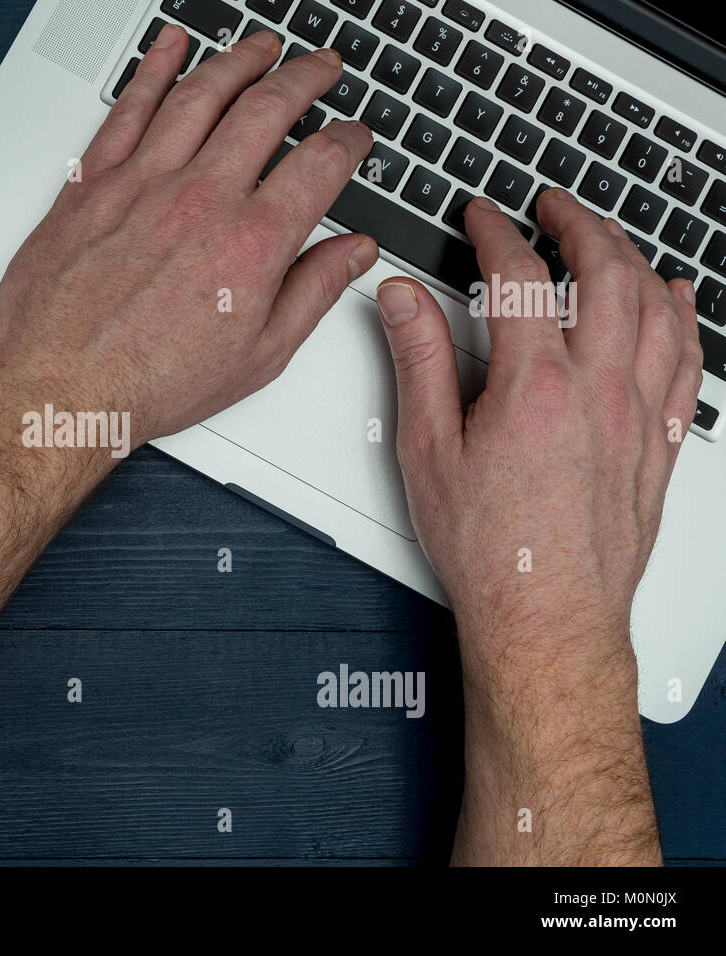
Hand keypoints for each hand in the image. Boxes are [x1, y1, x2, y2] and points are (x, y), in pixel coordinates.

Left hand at [0, 25, 376, 448]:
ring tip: (262, 45)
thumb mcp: (257, 356)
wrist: (60, 392)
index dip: (348, 141)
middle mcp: (199, 200)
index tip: (354, 136)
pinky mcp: (92, 184)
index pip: (320, 163)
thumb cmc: (148, 383)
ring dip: (238, 60)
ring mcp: (142, 185)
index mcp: (251, 243)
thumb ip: (313, 293)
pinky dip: (154, 69)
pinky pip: (128, 108)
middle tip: (322, 65)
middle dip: (305, 77)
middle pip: (267, 109)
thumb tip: (353, 253)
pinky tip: (170, 46)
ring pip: (200, 94)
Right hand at [376, 190, 702, 676]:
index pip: (521, 277)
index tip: (483, 217)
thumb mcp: (427, 452)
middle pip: (606, 273)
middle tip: (554, 204)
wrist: (546, 616)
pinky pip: (685, 360)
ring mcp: (637, 415)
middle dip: (579, 223)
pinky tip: (676, 299)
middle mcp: (598, 391)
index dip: (497, 232)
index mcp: (535, 388)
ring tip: (609, 236)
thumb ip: (417, 363)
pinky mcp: (657, 444)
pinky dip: (683, 316)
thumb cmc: (489, 549)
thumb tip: (403, 301)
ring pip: (655, 307)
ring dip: (633, 257)